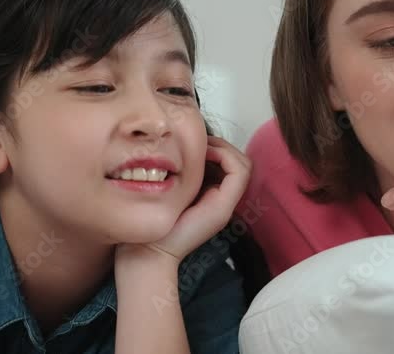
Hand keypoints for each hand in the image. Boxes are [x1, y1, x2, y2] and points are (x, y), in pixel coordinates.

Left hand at [119, 136, 251, 265]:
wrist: (150, 252)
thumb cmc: (153, 223)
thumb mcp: (169, 191)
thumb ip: (180, 174)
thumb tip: (181, 146)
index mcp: (211, 196)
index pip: (230, 163)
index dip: (218, 147)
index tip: (194, 143)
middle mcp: (223, 200)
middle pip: (240, 162)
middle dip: (223, 145)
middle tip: (200, 141)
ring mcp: (226, 204)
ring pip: (244, 165)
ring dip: (225, 148)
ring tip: (202, 147)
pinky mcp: (224, 207)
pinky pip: (239, 172)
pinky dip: (225, 156)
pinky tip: (203, 154)